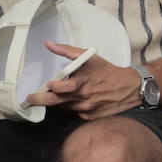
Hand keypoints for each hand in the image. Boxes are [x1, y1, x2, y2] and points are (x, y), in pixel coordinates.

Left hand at [25, 42, 140, 119]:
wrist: (131, 88)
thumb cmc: (108, 72)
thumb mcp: (90, 57)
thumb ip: (67, 51)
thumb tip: (49, 45)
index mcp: (83, 81)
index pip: (61, 88)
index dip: (52, 87)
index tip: (48, 83)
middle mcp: (84, 96)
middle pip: (56, 102)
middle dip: (40, 100)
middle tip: (31, 99)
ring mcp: (88, 108)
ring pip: (64, 107)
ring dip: (59, 101)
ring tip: (59, 94)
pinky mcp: (91, 116)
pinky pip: (75, 113)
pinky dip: (72, 107)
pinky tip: (77, 100)